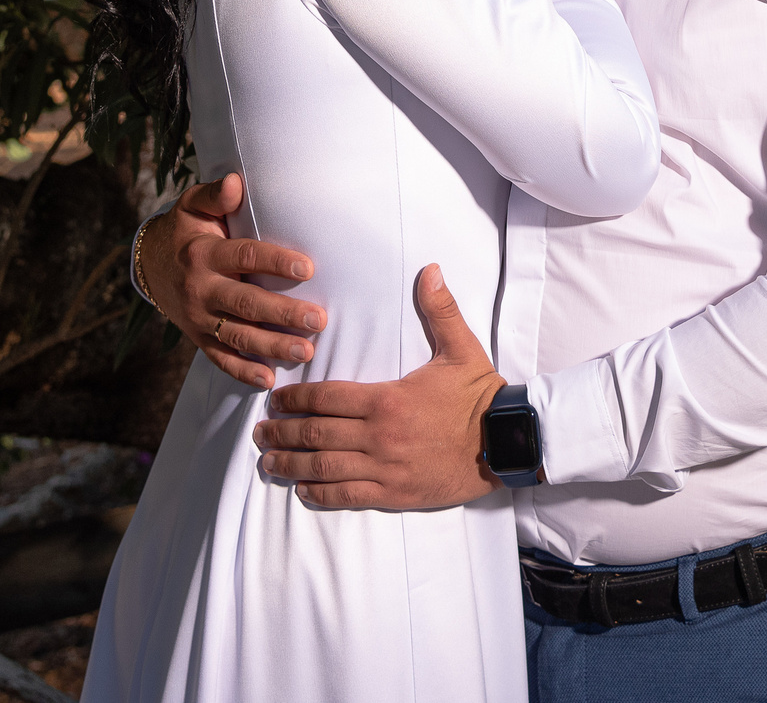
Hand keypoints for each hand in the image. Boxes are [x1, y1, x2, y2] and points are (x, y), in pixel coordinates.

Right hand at [137, 174, 325, 389]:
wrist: (149, 265)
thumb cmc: (185, 230)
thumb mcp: (193, 206)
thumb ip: (215, 195)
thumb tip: (236, 182)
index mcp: (203, 253)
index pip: (245, 257)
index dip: (275, 263)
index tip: (307, 269)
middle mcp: (201, 288)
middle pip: (245, 304)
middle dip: (283, 314)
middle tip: (317, 320)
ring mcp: (198, 318)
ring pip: (237, 336)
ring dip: (272, 347)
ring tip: (305, 352)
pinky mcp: (198, 338)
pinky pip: (221, 359)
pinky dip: (243, 372)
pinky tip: (269, 380)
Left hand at [252, 263, 503, 509]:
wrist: (507, 443)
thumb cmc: (481, 396)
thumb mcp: (462, 348)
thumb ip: (440, 310)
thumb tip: (429, 270)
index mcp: (386, 399)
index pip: (326, 397)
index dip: (294, 398)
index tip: (275, 399)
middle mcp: (378, 435)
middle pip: (315, 434)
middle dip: (281, 434)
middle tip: (259, 433)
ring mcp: (384, 468)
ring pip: (324, 467)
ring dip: (291, 465)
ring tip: (268, 462)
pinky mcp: (394, 494)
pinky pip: (347, 496)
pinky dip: (320, 493)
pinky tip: (303, 490)